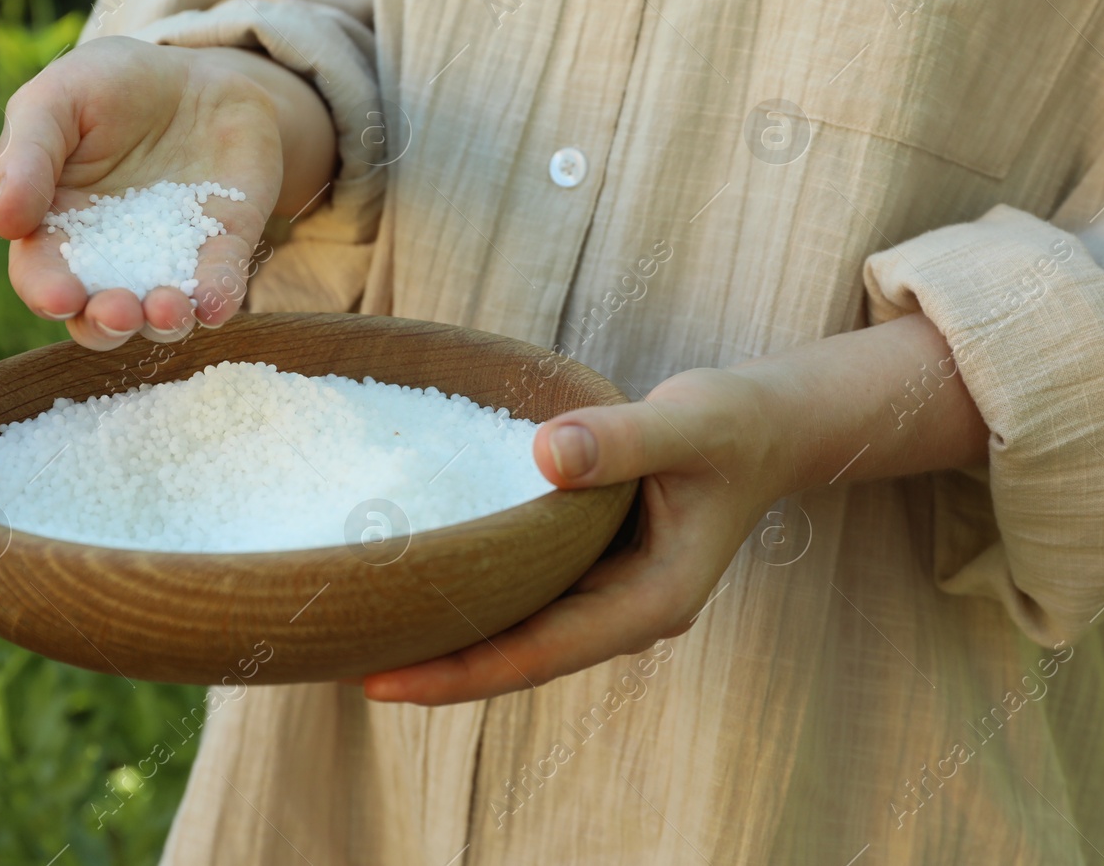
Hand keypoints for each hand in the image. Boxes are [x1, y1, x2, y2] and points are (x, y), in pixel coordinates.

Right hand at [0, 36, 335, 349]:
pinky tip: (217, 304)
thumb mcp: (58, 99)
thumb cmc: (110, 86)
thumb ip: (27, 154)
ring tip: (168, 311)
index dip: (47, 292)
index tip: (59, 297)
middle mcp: (112, 259)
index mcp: (56, 228)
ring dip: (164, 323)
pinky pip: (221, 286)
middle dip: (106, 324)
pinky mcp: (224, 249)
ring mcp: (171, 260)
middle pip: (100, 315)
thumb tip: (2, 222)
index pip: (42, 275)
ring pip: (162, 316)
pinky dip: (219, 299)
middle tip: (119, 311)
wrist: (200, 74)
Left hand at [362, 366, 785, 705]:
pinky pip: (526, 594)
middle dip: (434, 667)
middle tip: (336, 658)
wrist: (767, 426)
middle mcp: (626, 613)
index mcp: (652, 603)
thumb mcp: (688, 422)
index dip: (457, 673)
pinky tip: (421, 577)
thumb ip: (622, 438)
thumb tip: (545, 455)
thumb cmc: (734, 424)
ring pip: (518, 632)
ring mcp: (610, 595)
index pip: (538, 655)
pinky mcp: (595, 569)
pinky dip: (474, 592)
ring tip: (359, 628)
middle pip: (516, 658)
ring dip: (449, 634)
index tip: (378, 681)